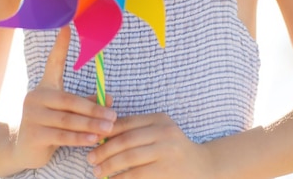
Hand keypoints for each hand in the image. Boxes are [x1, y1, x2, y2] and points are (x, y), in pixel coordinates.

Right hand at [12, 26, 116, 169]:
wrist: (21, 149)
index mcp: (46, 85)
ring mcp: (31, 116)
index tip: (67, 26)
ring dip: (90, 125)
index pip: (54, 62)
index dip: (61, 45)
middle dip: (94, 109)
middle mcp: (36, 96)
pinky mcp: (32, 135)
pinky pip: (60, 136)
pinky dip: (79, 138)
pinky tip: (93, 140)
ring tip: (108, 129)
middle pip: (69, 100)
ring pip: (67, 120)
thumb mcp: (65, 111)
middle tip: (113, 116)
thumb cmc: (49, 125)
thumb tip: (111, 99)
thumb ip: (86, 103)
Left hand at [87, 113, 209, 177]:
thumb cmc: (173, 150)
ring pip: (129, 158)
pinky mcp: (166, 171)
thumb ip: (137, 131)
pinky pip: (137, 175)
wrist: (203, 168)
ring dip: (109, 166)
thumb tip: (103, 133)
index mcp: (159, 119)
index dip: (106, 131)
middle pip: (126, 140)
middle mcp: (164, 132)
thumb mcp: (159, 133)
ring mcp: (167, 151)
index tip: (92, 139)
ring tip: (97, 172)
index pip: (127, 122)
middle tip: (90, 158)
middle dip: (104, 150)